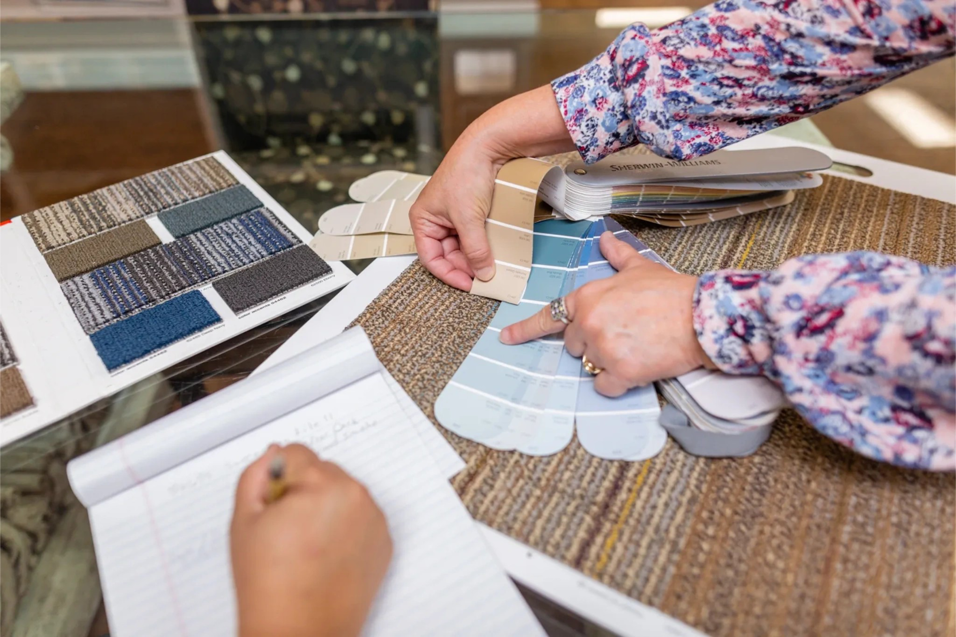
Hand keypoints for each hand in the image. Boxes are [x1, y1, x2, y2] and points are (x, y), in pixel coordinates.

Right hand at [230, 444, 392, 636]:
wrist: (300, 631)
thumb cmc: (272, 585)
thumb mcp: (244, 520)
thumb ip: (255, 474)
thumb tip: (273, 454)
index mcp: (325, 485)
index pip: (296, 453)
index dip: (276, 482)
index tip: (273, 509)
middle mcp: (357, 496)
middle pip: (322, 470)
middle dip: (303, 491)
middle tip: (286, 531)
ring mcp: (375, 520)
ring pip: (343, 493)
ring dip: (326, 507)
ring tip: (306, 547)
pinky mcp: (385, 541)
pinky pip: (360, 517)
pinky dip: (345, 528)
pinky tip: (325, 555)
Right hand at [410, 125, 500, 289]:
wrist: (488, 147)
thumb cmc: (466, 174)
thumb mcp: (469, 219)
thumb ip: (475, 249)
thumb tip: (483, 273)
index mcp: (423, 220)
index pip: (430, 258)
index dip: (449, 274)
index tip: (469, 285)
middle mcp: (436, 219)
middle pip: (448, 254)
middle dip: (466, 265)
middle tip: (485, 277)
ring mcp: (454, 215)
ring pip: (463, 246)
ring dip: (477, 255)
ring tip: (493, 264)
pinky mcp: (471, 210)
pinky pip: (475, 234)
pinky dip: (485, 244)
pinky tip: (496, 250)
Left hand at [500, 231, 714, 395]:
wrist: (702, 316)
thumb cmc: (672, 293)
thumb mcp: (640, 268)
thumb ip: (617, 256)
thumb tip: (605, 238)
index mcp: (588, 296)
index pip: (550, 315)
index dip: (527, 329)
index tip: (507, 339)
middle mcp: (589, 322)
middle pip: (575, 345)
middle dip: (595, 342)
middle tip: (626, 332)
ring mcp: (602, 348)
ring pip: (591, 366)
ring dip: (610, 362)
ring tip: (638, 345)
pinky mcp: (619, 371)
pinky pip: (605, 386)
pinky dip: (619, 382)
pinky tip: (638, 366)